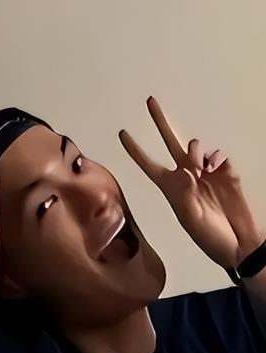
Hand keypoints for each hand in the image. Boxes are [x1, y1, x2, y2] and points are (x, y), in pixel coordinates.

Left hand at [119, 96, 263, 267]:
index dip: (135, 150)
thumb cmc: (210, 237)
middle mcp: (185, 178)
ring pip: (194, 148)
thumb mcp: (191, 219)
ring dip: (195, 151)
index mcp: (170, 189)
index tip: (122, 133)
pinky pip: (218, 155)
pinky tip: (216, 169)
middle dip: (160, 123)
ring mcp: (205, 174)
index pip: (148, 165)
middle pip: (170, 144)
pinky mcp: (225, 173)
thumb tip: (183, 171)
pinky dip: (216, 157)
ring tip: (200, 169)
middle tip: (150, 101)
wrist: (239, 242)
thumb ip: (184, 195)